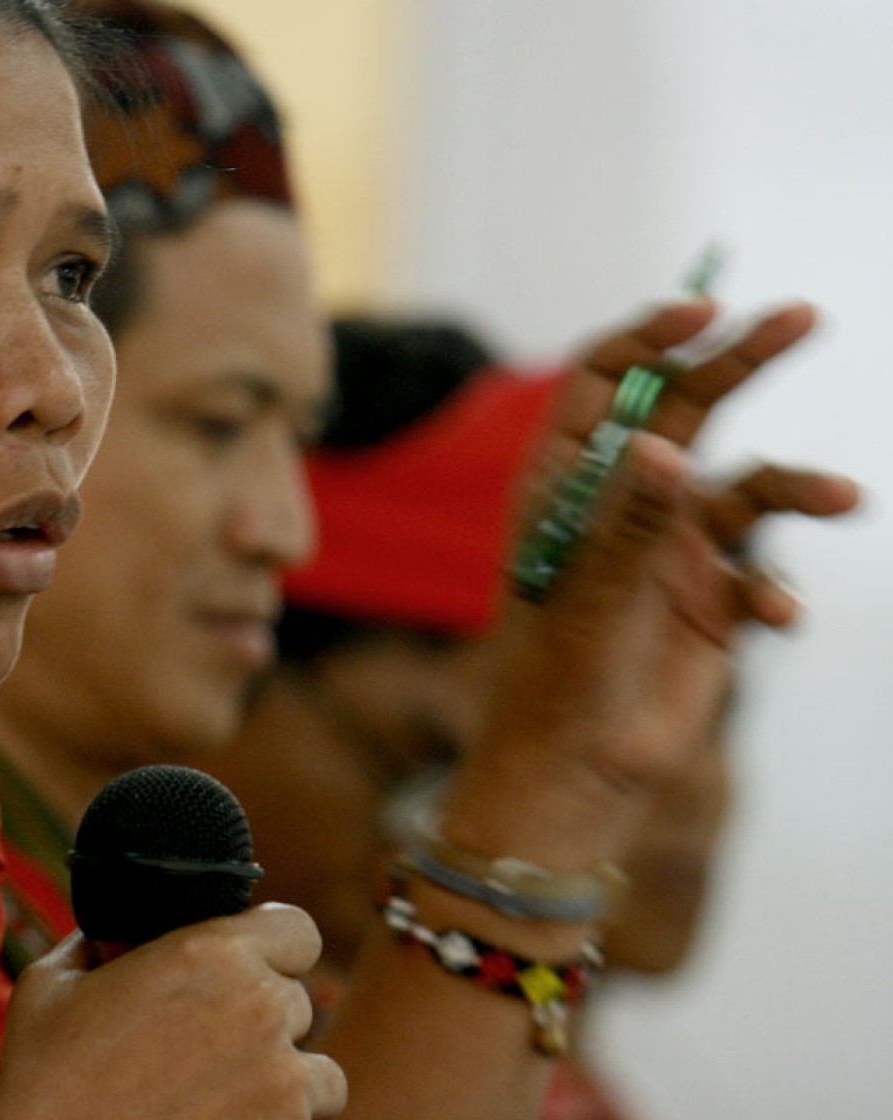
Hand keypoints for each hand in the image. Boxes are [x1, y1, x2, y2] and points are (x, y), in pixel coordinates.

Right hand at [0, 903, 346, 1119]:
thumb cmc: (45, 1079)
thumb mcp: (51, 985)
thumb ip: (97, 945)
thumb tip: (114, 940)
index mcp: (212, 953)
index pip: (298, 930)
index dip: (274, 947)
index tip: (246, 968)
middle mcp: (259, 1007)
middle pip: (298, 1000)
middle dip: (260, 1017)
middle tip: (206, 1042)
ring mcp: (281, 1080)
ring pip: (317, 1070)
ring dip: (283, 1076)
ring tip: (223, 1091)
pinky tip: (223, 1118)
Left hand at [448, 300, 858, 857]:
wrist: (577, 775)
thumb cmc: (552, 683)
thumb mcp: (587, 599)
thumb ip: (630, 525)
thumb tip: (662, 445)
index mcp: (565, 486)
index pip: (602, 383)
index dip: (649, 338)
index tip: (707, 310)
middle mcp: (620, 504)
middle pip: (684, 408)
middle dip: (740, 359)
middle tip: (803, 316)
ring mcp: (671, 548)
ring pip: (748, 488)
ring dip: (796, 487)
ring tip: (840, 499)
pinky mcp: (714, 601)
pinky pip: (766, 573)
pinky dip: (779, 591)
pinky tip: (777, 621)